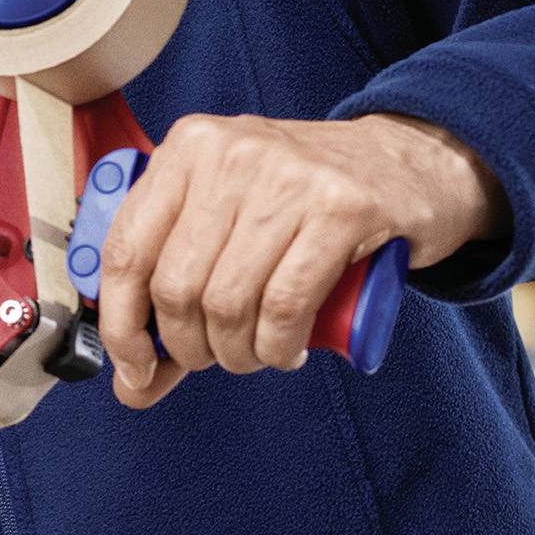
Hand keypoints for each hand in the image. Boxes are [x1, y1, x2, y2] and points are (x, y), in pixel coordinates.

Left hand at [96, 111, 500, 406]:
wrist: (412, 162)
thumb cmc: (309, 198)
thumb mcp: (232, 216)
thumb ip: (176, 287)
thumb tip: (132, 386)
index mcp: (188, 147)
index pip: (126, 250)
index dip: (122, 325)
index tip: (136, 367)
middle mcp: (230, 154)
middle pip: (177, 285)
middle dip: (190, 348)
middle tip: (216, 358)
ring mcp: (287, 176)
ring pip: (228, 302)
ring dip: (237, 354)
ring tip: (256, 354)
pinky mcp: (341, 208)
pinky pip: (285, 306)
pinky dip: (278, 347)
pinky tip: (288, 350)